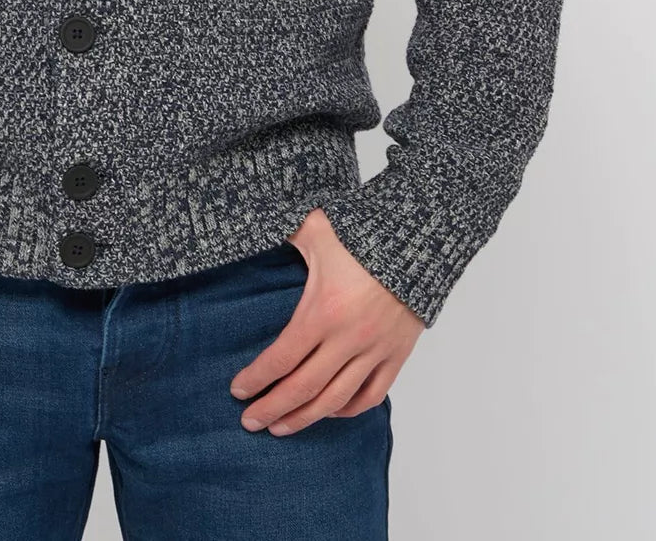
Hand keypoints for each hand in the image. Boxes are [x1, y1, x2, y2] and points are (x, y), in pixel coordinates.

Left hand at [229, 207, 424, 433]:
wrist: (418, 240)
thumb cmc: (364, 233)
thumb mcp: (315, 228)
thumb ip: (282, 233)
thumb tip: (255, 229)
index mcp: (323, 311)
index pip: (282, 358)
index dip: (257, 379)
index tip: (237, 390)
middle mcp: (348, 338)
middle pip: (303, 388)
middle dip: (272, 408)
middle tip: (250, 421)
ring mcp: (374, 350)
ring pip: (335, 400)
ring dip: (305, 418)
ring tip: (281, 427)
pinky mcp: (396, 355)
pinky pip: (372, 395)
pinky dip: (348, 409)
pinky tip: (328, 411)